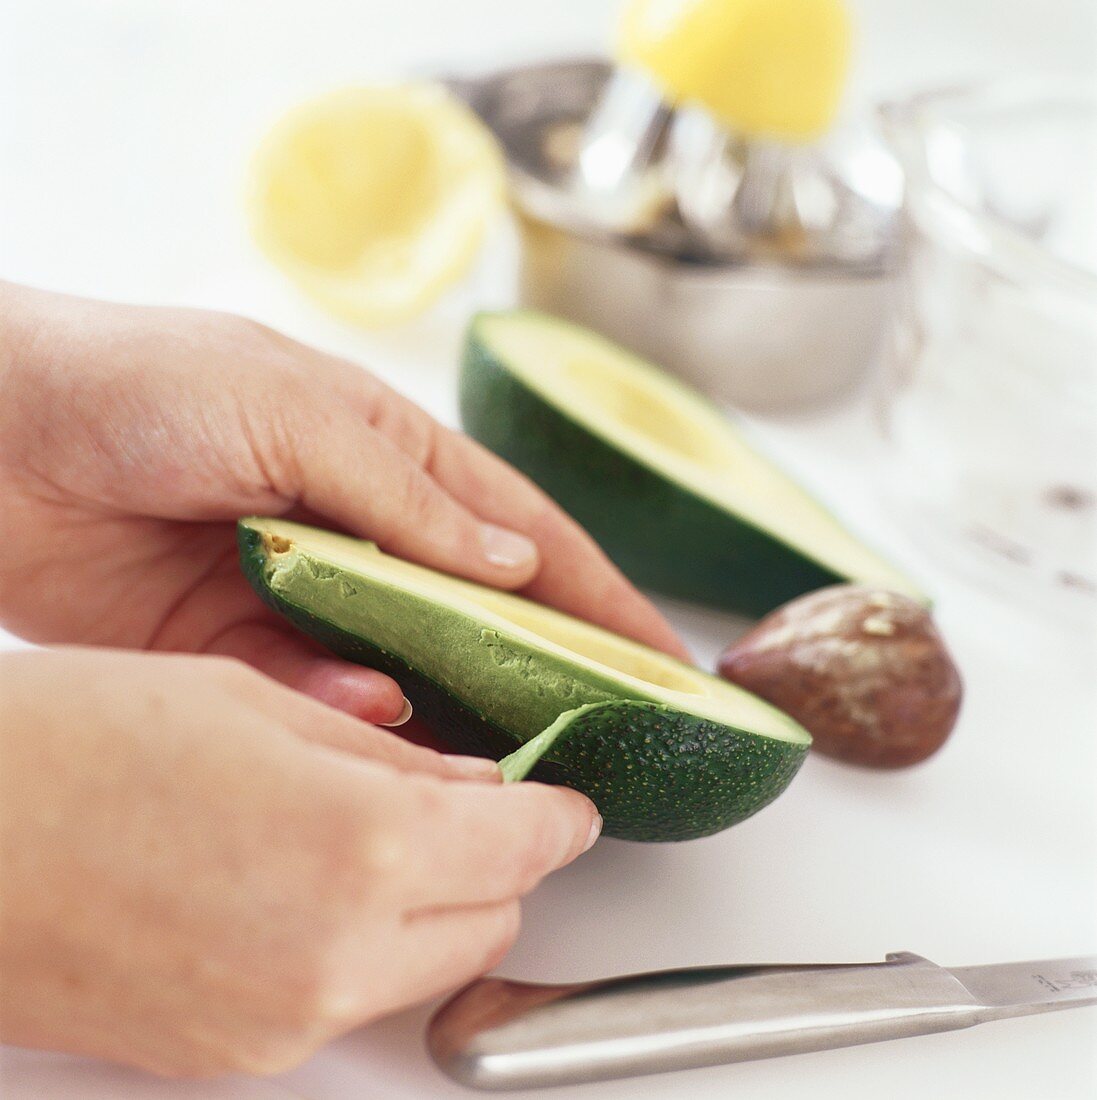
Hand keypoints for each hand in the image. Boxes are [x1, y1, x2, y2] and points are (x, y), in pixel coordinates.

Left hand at [0, 282, 686, 724]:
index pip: (524, 535)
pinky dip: (343, 712)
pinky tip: (361, 717)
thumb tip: (516, 562)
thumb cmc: (143, 385)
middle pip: (477, 617)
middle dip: (538, 673)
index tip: (664, 664)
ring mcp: (303, 596)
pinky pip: (316, 698)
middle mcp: (362, 532)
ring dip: (443, 707)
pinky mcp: (238, 649)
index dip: (598, 598)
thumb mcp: (296, 413)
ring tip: (493, 753)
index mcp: (393, 459)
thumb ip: (407, 498)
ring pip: (405, 670)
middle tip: (596, 735)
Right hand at [0, 648, 600, 1076]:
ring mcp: (282, 1021)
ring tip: (381, 832)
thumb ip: (390, 757)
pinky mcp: (234, 1054)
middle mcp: (333, 955)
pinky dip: (369, 944)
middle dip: (502, 859)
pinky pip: (351, 1001)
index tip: (569, 800)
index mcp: (357, 844)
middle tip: (471, 802)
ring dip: (439, 905)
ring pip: (429, 965)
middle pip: (492, 918)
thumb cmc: (75, 745)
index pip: (524, 844)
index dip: (559, 814)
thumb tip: (472, 784)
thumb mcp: (260, 706)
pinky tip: (314, 881)